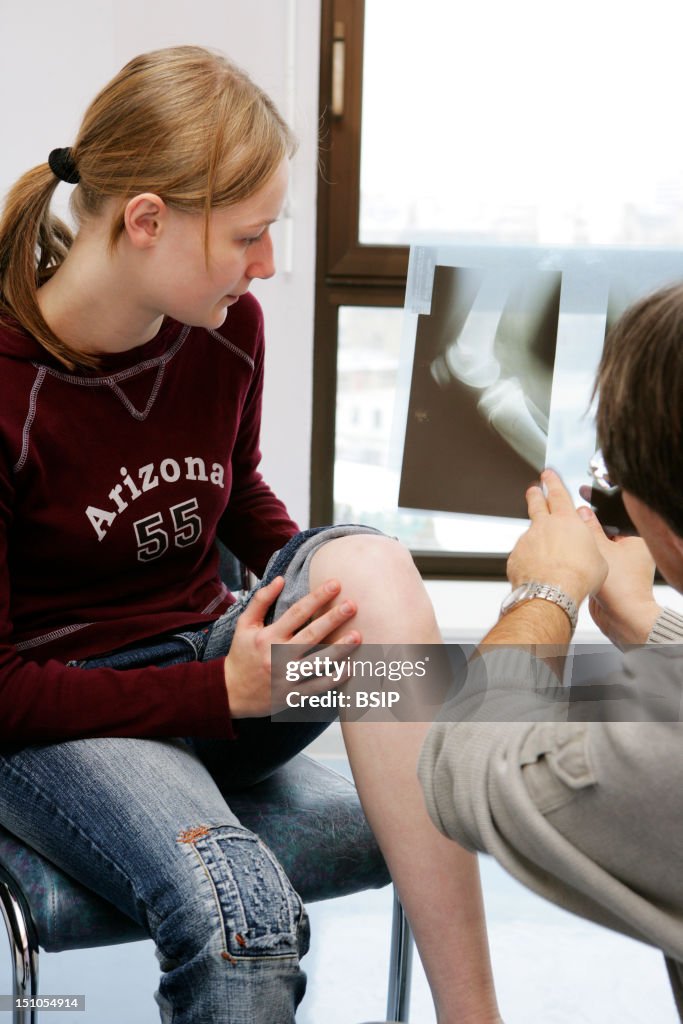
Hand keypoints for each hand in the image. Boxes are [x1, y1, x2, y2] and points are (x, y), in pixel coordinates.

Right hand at [223, 576, 360, 716]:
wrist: (231, 693)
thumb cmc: (241, 654)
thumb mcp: (244, 625)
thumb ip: (261, 600)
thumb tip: (281, 579)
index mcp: (267, 637)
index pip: (296, 612)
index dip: (317, 597)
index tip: (336, 584)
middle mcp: (277, 656)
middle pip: (311, 634)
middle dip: (333, 619)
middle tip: (352, 605)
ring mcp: (286, 677)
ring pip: (318, 662)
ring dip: (339, 648)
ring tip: (358, 635)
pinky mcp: (292, 695)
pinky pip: (318, 687)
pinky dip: (335, 679)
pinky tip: (351, 667)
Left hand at [507, 469, 607, 604]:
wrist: (552, 594)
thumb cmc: (578, 577)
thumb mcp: (599, 557)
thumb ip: (590, 544)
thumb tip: (586, 543)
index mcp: (567, 521)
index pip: (558, 493)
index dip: (553, 482)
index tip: (548, 474)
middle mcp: (543, 526)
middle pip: (536, 503)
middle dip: (535, 494)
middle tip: (534, 490)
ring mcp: (527, 540)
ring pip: (530, 533)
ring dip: (536, 538)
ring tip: (545, 554)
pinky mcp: (515, 556)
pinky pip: (522, 554)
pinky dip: (528, 559)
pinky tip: (538, 571)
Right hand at [575, 504, 660, 646]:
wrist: (622, 618)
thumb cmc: (622, 588)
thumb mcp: (601, 549)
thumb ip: (590, 529)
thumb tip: (582, 513)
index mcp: (637, 537)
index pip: (615, 512)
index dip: (598, 501)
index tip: (584, 492)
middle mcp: (632, 548)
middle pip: (606, 527)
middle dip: (589, 522)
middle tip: (572, 514)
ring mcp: (622, 562)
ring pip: (600, 543)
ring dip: (586, 540)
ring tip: (571, 534)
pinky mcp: (612, 575)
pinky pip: (597, 557)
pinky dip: (586, 555)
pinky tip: (574, 554)